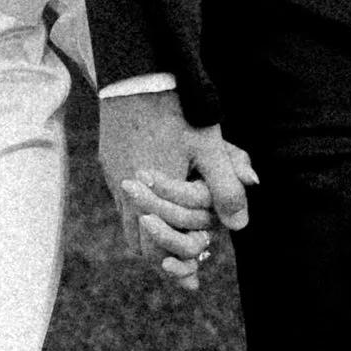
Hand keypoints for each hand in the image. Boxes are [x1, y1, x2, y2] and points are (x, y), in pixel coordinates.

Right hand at [99, 89, 257, 293]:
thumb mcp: (210, 147)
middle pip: (137, 241)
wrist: (138, 69)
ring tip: (176, 233)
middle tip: (186, 263)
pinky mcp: (109, 158)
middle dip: (162, 253)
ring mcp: (114, 173)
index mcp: (151, 193)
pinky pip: (123, 197)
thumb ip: (226, 186)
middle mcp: (125, 190)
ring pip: (128, 218)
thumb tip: (241, 224)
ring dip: (152, 229)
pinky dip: (142, 207)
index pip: (154, 249)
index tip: (193, 280)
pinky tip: (160, 198)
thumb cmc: (178, 108)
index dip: (175, 266)